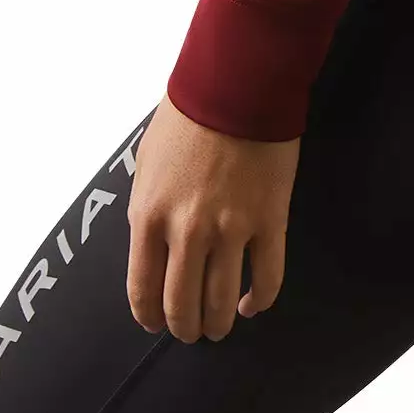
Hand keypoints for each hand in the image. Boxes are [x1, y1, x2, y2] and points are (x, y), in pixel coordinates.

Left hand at [125, 93, 302, 341]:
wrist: (238, 83)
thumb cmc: (188, 115)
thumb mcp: (147, 163)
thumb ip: (147, 208)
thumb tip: (153, 243)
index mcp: (149, 216)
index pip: (143, 292)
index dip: (150, 317)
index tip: (157, 321)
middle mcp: (186, 232)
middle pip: (181, 306)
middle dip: (184, 327)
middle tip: (190, 329)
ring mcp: (230, 229)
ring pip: (222, 301)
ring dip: (219, 322)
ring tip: (220, 323)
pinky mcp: (270, 220)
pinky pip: (267, 277)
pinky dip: (260, 300)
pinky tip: (252, 303)